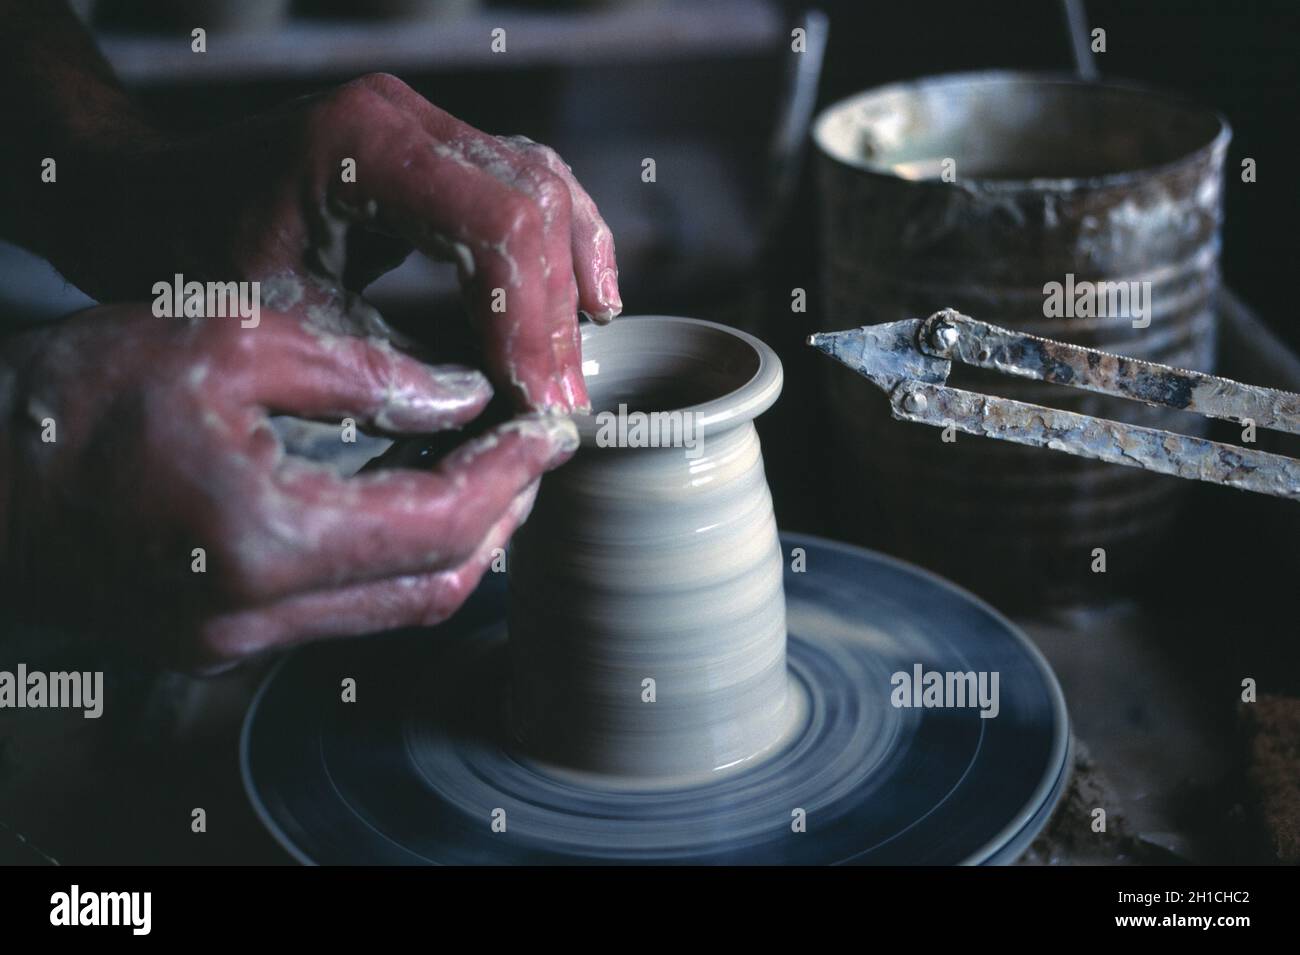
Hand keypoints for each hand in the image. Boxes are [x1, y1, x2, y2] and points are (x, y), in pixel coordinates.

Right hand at [0, 304, 578, 669]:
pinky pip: (348, 610)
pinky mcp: (223, 642)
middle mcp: (261, 616)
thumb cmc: (77, 397)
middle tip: (532, 449)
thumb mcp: (227, 343)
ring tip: (487, 466)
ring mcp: (239, 643)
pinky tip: (409, 495)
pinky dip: (398, 558)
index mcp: (266, 539)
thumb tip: (458, 398)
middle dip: (501, 515)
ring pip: (400, 609)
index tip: (550, 428)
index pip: (443, 524)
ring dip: (459, 542)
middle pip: (438, 586)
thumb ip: (359, 374)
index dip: (511, 474)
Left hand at [49, 73, 620, 413]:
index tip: (540, 405)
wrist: (143, 208)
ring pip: (545, 188)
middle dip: (555, 316)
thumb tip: (500, 418)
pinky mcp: (433, 150)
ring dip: (569, 284)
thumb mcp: (287, 332)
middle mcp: (403, 116)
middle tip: (560, 406)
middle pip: (536, 202)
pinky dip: (560, 249)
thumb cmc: (188, 269)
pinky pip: (527, 186)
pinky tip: (584, 304)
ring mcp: (422, 125)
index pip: (498, 223)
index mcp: (360, 145)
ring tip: (574, 367)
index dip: (533, 321)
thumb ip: (396, 371)